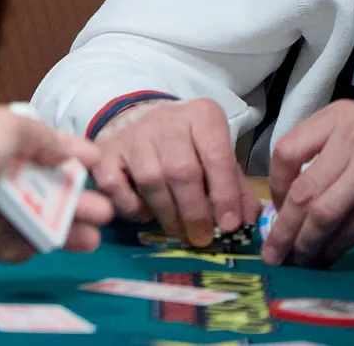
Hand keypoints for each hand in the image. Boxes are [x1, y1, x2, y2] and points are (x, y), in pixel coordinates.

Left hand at [0, 107, 113, 262]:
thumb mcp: (9, 129)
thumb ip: (44, 139)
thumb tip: (76, 149)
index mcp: (5, 145)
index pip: (47, 152)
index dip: (73, 159)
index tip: (99, 166)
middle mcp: (0, 178)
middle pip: (48, 193)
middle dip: (78, 203)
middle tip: (106, 213)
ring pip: (36, 224)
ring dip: (65, 231)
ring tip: (91, 238)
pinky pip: (12, 248)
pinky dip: (28, 247)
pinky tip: (45, 246)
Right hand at [93, 98, 254, 246]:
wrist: (139, 116)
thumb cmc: (186, 143)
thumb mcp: (215, 153)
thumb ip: (233, 184)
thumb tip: (249, 221)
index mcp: (201, 116)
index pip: (217, 156)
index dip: (225, 195)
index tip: (229, 226)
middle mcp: (166, 120)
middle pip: (181, 171)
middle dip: (194, 211)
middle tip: (201, 238)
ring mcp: (132, 134)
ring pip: (150, 179)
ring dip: (166, 213)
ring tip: (177, 230)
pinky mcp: (105, 149)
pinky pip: (114, 185)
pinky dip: (130, 206)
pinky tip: (144, 213)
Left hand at [264, 100, 353, 266]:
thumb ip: (324, 151)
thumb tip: (289, 198)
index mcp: (335, 118)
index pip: (286, 152)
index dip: (276, 187)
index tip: (275, 209)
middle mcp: (349, 140)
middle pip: (302, 191)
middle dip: (283, 228)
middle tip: (272, 251)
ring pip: (323, 213)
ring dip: (306, 243)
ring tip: (297, 259)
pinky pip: (352, 229)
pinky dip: (334, 247)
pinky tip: (326, 257)